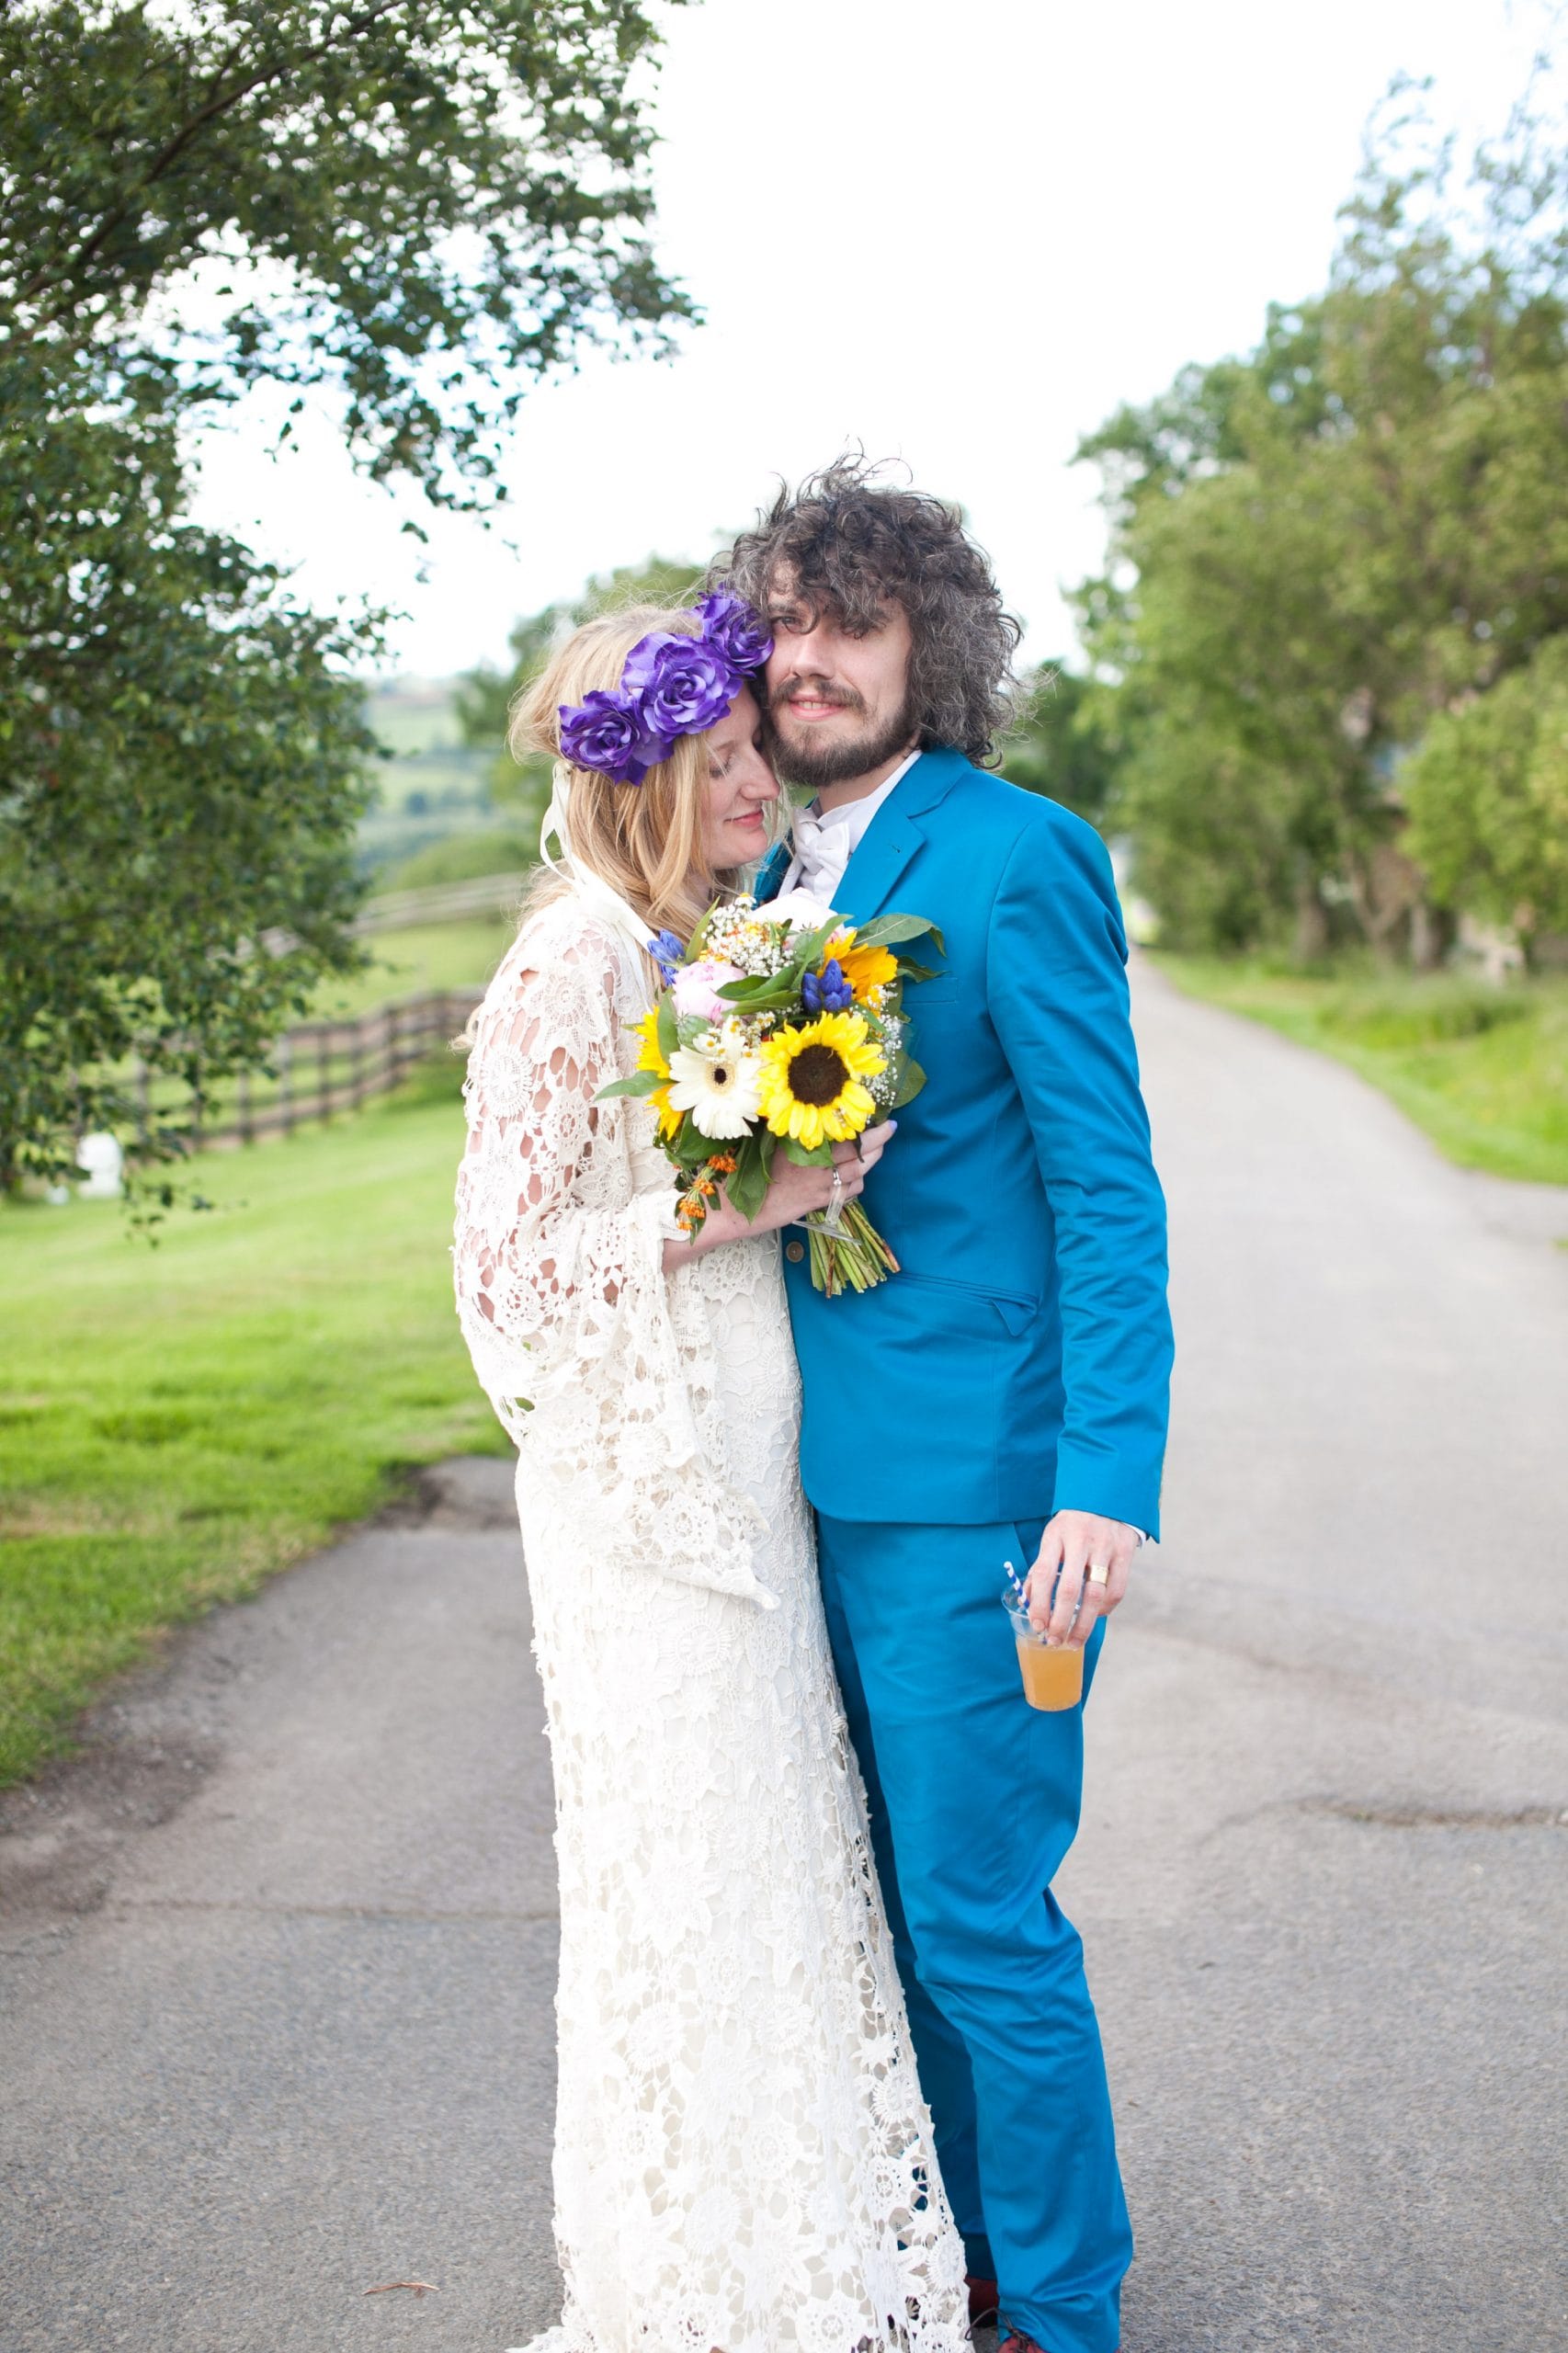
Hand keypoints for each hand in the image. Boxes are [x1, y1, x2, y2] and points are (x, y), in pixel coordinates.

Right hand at [667, 1122, 895, 1260]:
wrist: (731, 1206)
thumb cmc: (740, 1170)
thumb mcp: (764, 1143)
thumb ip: (788, 1134)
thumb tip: (804, 1121)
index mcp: (801, 1141)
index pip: (840, 1129)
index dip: (860, 1122)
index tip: (873, 1112)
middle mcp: (814, 1160)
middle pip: (858, 1149)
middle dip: (878, 1139)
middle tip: (890, 1128)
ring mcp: (818, 1182)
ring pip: (858, 1171)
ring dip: (872, 1160)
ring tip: (879, 1150)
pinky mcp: (817, 1201)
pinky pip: (848, 1191)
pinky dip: (856, 1183)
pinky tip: (855, 1178)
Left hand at [1025, 1511, 1140, 1648]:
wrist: (1106, 1497)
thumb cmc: (1072, 1525)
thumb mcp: (1052, 1537)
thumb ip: (1041, 1568)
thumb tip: (1026, 1602)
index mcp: (1056, 1535)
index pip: (1044, 1574)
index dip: (1039, 1603)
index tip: (1037, 1625)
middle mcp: (1081, 1541)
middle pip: (1070, 1589)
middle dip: (1061, 1621)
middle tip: (1054, 1641)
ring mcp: (1106, 1547)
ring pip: (1096, 1594)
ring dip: (1084, 1624)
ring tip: (1074, 1641)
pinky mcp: (1125, 1552)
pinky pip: (1117, 1590)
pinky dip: (1106, 1609)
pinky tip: (1096, 1617)